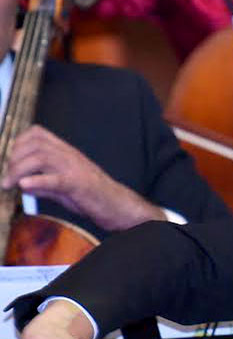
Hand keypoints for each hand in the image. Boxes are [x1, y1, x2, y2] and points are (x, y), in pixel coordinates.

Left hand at [3, 126, 167, 230]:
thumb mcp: (62, 187)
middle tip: (6, 176)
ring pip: (41, 158)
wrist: (116, 204)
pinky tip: (24, 185)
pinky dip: (37, 180)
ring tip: (9, 183)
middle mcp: (69, 155)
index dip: (18, 142)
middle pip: (35, 145)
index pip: (37, 134)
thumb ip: (42, 183)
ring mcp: (74, 168)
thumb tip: (22, 183)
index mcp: (66, 152)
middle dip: (14, 159)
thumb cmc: (91, 195)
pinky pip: (55, 178)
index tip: (9, 158)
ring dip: (19, 170)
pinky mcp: (78, 184)